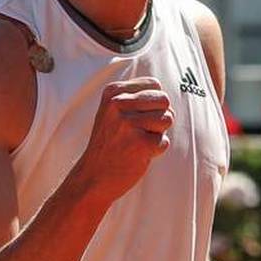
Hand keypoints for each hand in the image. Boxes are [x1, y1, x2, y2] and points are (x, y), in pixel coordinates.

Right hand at [73, 78, 173, 204]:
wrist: (93, 176)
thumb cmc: (109, 142)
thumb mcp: (112, 111)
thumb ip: (135, 97)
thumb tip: (165, 95)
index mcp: (113, 92)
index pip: (155, 85)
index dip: (153, 103)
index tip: (136, 117)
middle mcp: (118, 104)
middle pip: (164, 100)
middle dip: (160, 116)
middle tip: (140, 131)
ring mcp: (129, 124)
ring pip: (167, 119)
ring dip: (157, 133)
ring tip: (137, 142)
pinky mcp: (140, 144)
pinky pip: (164, 141)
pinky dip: (155, 150)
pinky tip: (137, 154)